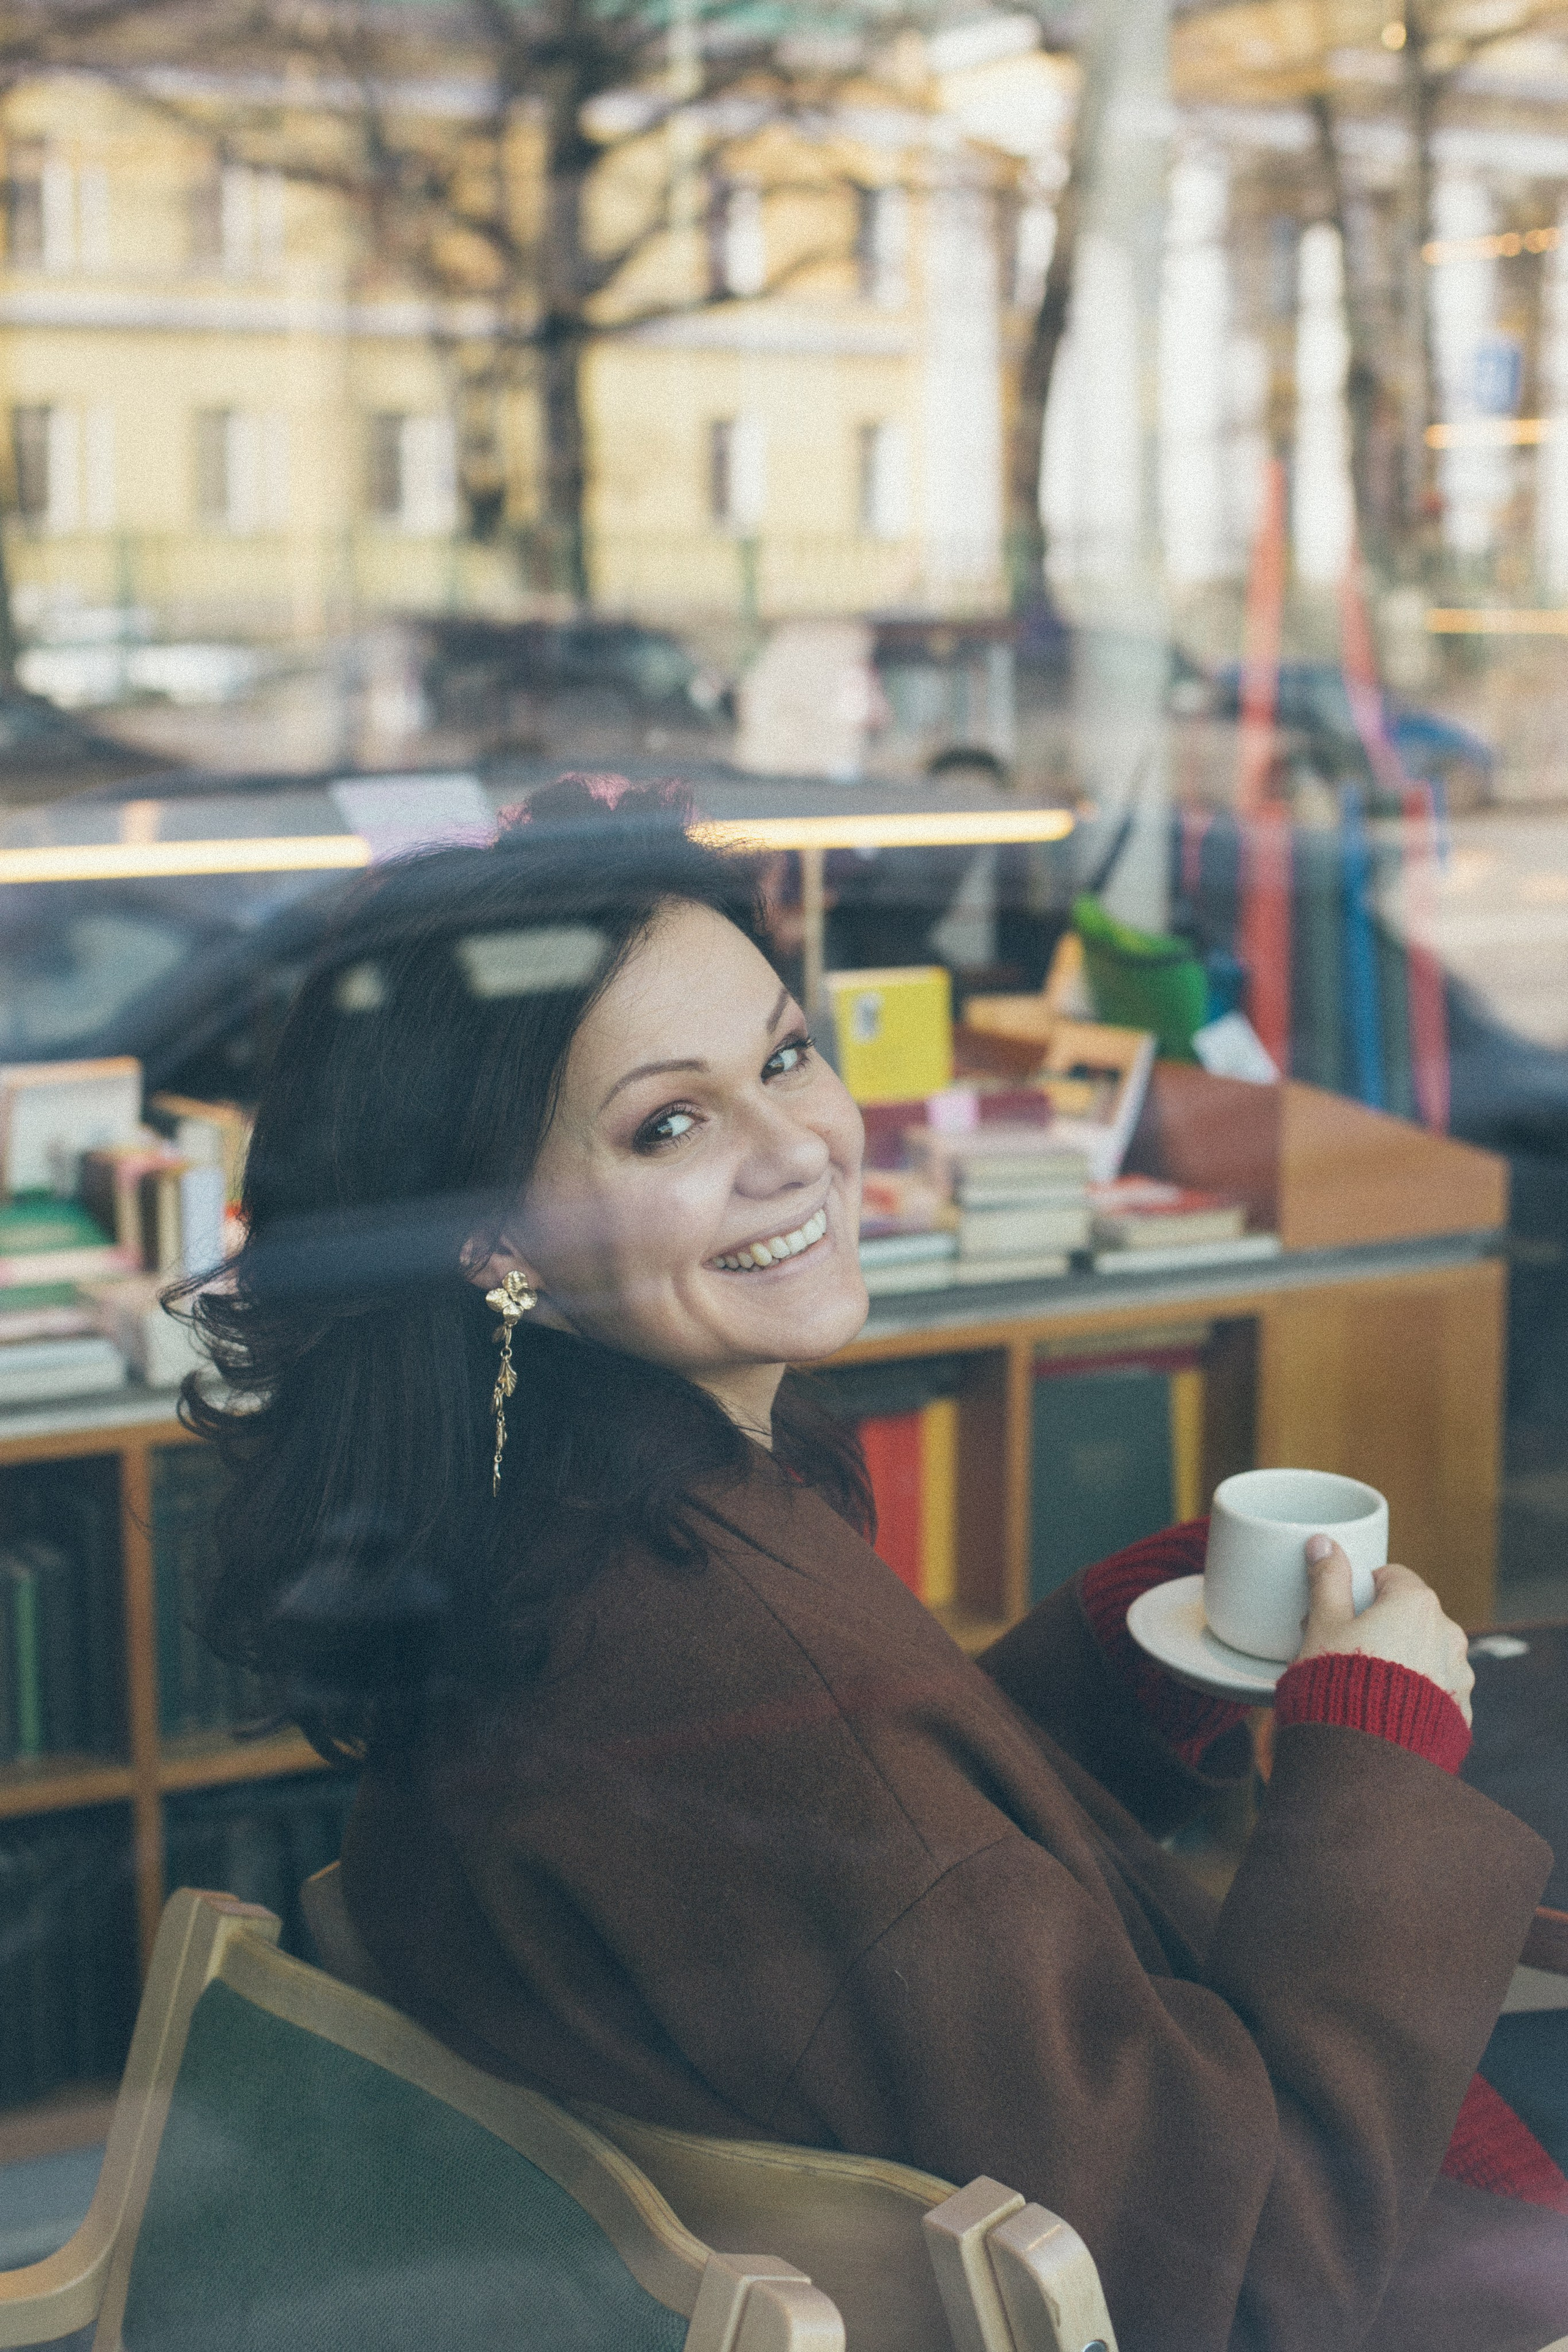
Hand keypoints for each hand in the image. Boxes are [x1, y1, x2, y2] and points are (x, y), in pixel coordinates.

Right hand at [1294, 1537, 1474, 1726]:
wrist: (1365, 1756)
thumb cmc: (1339, 1684)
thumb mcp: (1323, 1625)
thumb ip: (1327, 1580)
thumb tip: (1323, 1543)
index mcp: (1416, 1603)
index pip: (1390, 1576)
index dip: (1360, 1592)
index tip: (1340, 1614)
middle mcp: (1448, 1634)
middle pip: (1409, 1615)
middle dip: (1381, 1626)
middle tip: (1345, 1650)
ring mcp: (1459, 1675)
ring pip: (1425, 1652)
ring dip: (1402, 1659)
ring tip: (1365, 1686)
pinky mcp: (1461, 1712)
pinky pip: (1436, 1690)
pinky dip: (1416, 1694)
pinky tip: (1385, 1710)